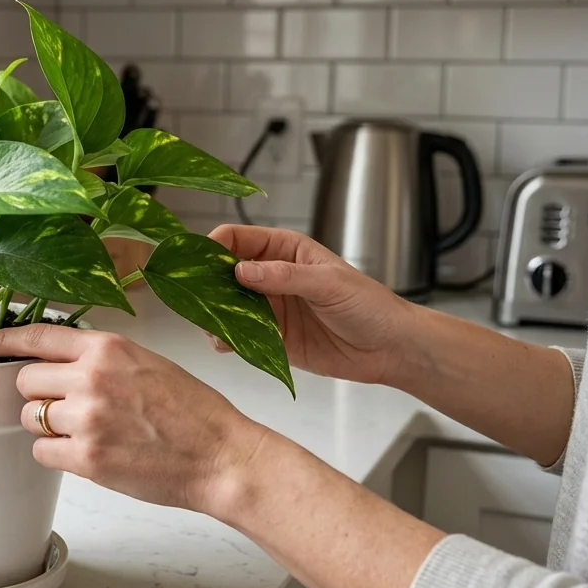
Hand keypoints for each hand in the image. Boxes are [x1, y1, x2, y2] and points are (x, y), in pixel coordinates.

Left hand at [0, 325, 269, 514]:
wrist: (221, 456)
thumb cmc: (193, 413)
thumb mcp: (148, 363)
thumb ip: (101, 360)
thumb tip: (59, 364)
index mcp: (108, 348)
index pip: (38, 335)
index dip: (5, 341)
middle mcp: (92, 377)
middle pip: (25, 380)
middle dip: (38, 394)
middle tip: (65, 407)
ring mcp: (87, 418)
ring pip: (30, 417)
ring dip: (47, 427)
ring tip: (86, 432)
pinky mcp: (87, 457)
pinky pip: (41, 452)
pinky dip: (56, 455)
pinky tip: (86, 453)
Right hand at [208, 225, 413, 385]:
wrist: (390, 348)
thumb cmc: (369, 305)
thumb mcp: (328, 283)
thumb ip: (284, 276)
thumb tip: (241, 271)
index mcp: (284, 249)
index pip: (237, 239)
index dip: (214, 247)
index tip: (200, 264)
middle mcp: (270, 275)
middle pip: (223, 273)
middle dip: (207, 285)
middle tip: (198, 301)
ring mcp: (269, 307)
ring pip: (226, 305)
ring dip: (214, 315)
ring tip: (212, 328)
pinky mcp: (271, 336)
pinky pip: (239, 335)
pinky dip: (227, 339)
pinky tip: (225, 344)